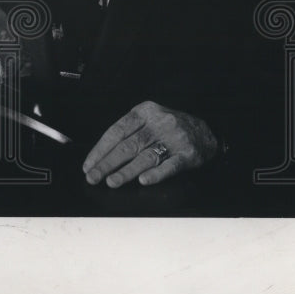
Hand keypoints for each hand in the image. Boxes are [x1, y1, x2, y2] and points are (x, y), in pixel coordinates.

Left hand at [82, 100, 218, 187]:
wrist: (206, 131)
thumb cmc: (168, 127)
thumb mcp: (148, 118)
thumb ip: (128, 131)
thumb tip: (101, 155)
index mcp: (144, 111)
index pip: (116, 131)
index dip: (100, 149)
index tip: (88, 164)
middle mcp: (158, 123)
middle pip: (128, 145)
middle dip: (107, 163)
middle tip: (93, 177)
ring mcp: (174, 138)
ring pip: (145, 157)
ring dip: (126, 171)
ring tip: (111, 182)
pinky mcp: (188, 154)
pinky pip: (169, 166)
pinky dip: (156, 174)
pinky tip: (143, 181)